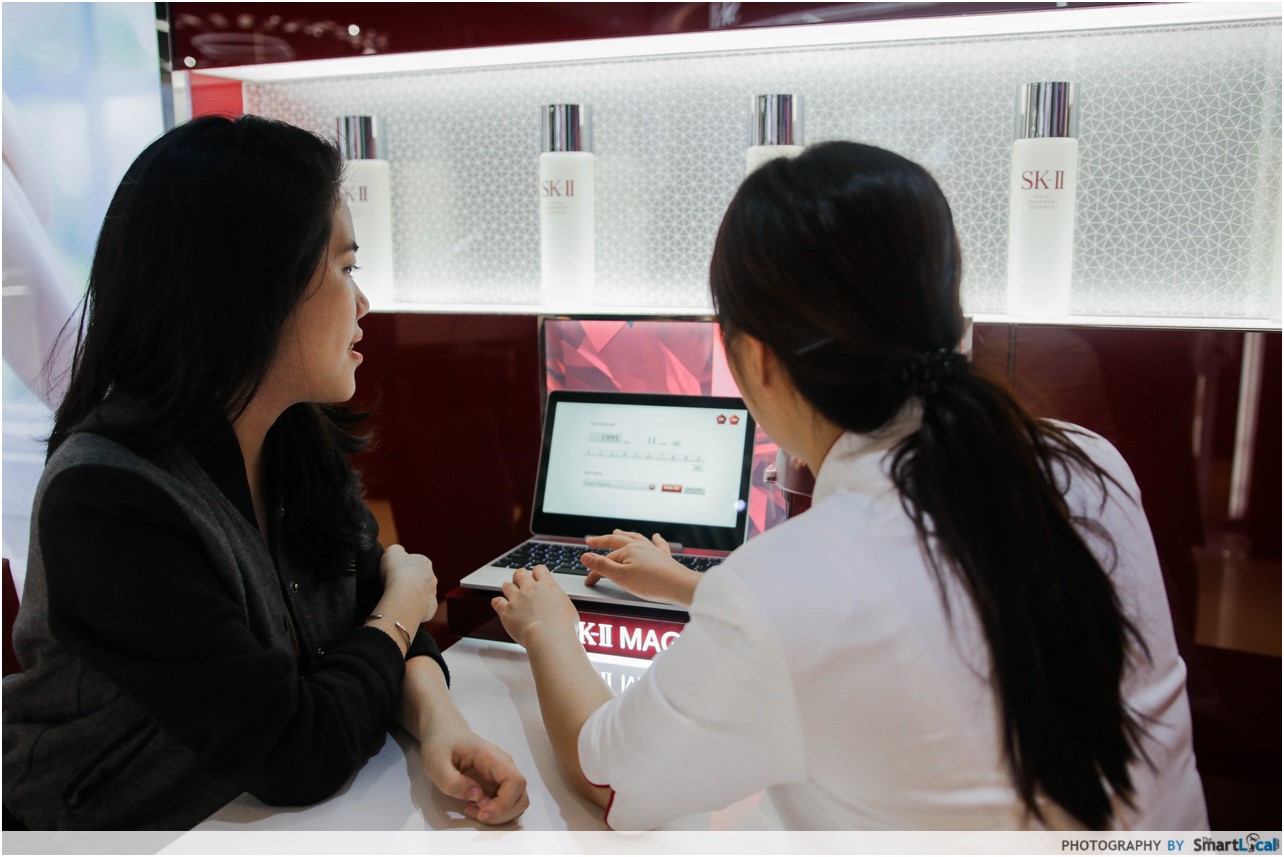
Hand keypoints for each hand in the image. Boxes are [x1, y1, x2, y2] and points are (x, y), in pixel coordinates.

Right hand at [380, 545, 436, 623]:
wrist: (404, 596)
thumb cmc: (397, 572)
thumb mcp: (392, 552)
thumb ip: (396, 550)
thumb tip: (398, 552)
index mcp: (424, 562)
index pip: (416, 562)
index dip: (404, 566)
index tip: (395, 572)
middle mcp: (432, 577)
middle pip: (421, 578)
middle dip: (410, 582)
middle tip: (396, 587)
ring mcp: (432, 593)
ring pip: (423, 594)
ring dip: (413, 596)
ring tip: (399, 599)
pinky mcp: (431, 608)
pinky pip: (423, 608)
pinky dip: (414, 609)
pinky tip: (404, 609)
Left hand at [420, 728, 528, 824]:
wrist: (445, 734)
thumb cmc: (441, 745)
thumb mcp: (436, 763)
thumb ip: (453, 782)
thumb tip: (476, 796)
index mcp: (492, 756)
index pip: (515, 782)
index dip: (503, 803)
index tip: (481, 812)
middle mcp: (504, 765)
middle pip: (520, 796)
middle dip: (500, 813)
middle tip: (474, 810)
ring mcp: (504, 774)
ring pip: (517, 802)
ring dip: (498, 814)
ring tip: (472, 808)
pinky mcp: (499, 782)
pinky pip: (507, 802)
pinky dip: (495, 812)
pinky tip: (475, 806)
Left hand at [491, 565, 578, 647]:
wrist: (549, 637)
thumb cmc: (563, 627)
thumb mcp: (569, 609)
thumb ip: (560, 603)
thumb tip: (561, 606)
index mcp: (547, 586)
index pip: (539, 569)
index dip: (537, 573)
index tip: (536, 579)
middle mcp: (530, 589)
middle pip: (520, 573)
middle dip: (519, 577)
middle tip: (521, 584)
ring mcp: (517, 599)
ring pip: (507, 585)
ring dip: (508, 588)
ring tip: (510, 594)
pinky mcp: (507, 611)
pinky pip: (496, 601)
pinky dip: (498, 603)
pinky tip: (500, 605)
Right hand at [581, 530, 699, 606]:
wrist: (679, 586)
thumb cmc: (651, 583)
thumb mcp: (620, 577)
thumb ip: (602, 566)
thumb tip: (585, 556)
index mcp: (627, 550)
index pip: (605, 561)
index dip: (595, 571)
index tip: (589, 581)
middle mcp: (640, 546)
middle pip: (617, 540)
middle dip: (603, 540)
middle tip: (591, 540)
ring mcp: (652, 550)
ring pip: (635, 538)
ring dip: (624, 535)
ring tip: (616, 531)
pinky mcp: (664, 557)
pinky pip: (658, 544)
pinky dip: (656, 539)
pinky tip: (656, 536)